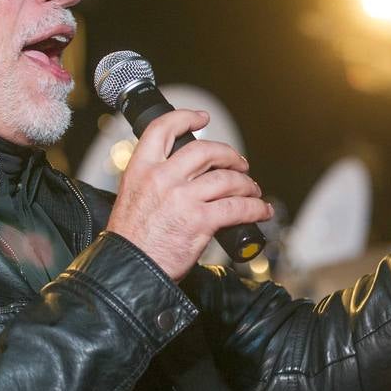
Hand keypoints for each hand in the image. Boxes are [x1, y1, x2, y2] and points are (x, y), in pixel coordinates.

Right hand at [107, 109, 272, 279]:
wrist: (129, 272)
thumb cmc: (131, 242)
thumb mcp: (131, 198)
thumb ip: (153, 182)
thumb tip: (184, 178)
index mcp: (140, 169)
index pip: (162, 129)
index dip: (185, 118)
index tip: (202, 118)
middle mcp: (161, 178)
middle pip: (206, 151)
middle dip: (229, 155)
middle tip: (239, 163)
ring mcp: (182, 198)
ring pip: (226, 179)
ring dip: (246, 184)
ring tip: (252, 191)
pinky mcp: (199, 221)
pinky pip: (237, 207)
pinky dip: (255, 208)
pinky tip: (261, 211)